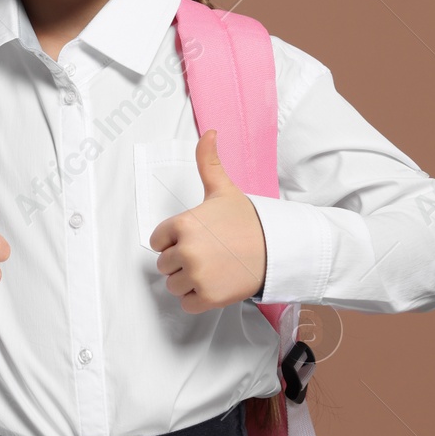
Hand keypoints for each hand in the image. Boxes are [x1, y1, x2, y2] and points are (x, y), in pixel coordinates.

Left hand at [149, 129, 266, 313]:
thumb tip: (209, 132)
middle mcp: (186, 251)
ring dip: (188, 281)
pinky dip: (198, 298)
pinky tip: (215, 284)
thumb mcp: (223, 190)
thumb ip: (207, 161)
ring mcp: (196, 276)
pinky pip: (186, 303)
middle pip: (165, 265)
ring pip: (173, 285)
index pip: (157, 241)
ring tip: (212, 269)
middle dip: (182, 262)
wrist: (277, 249)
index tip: (196, 238)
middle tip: (209, 254)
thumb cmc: (247, 221)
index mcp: (182, 224)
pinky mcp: (207, 297)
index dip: (174, 241)